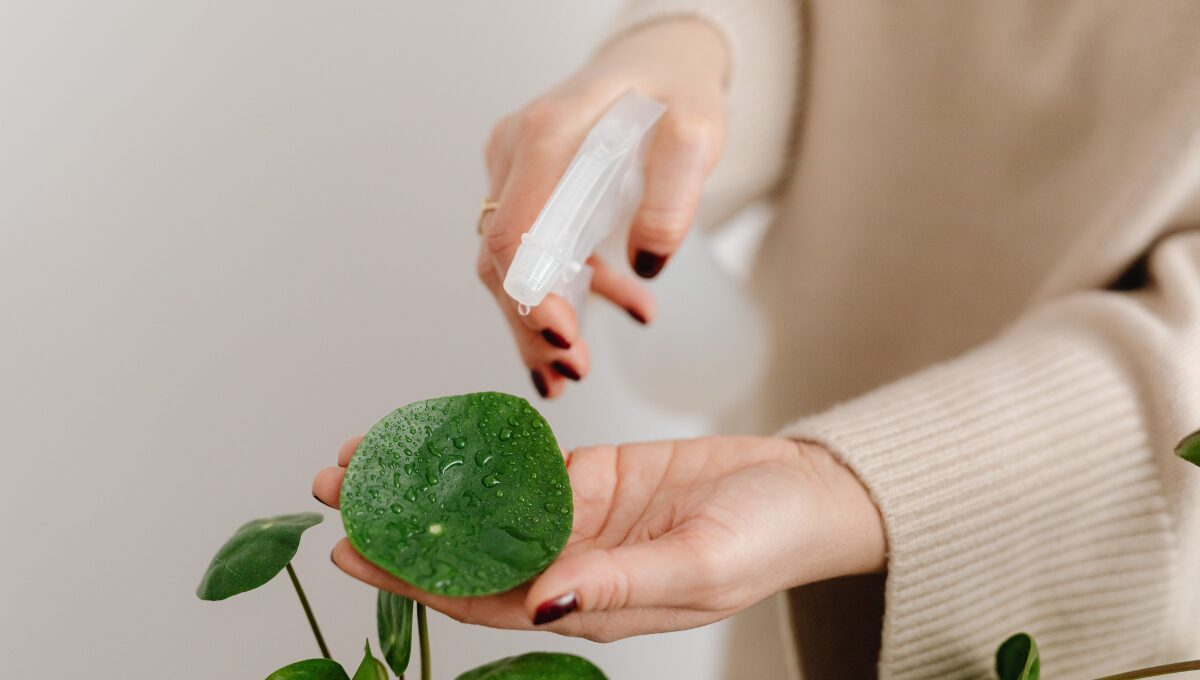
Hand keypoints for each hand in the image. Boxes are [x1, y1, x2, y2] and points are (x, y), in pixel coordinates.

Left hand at [313, 436, 885, 641]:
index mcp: (585, 603)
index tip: (352, 553)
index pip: (481, 598)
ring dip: (425, 483)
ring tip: (363, 457)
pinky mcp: (591, 476)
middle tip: (334, 489)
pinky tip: (435, 433)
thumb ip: (618, 585)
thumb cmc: (766, 540)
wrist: (805, 491)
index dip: (412, 579)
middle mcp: (568, 564)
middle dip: (397, 524)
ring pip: (484, 504)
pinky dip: (476, 450)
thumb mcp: (699, 567)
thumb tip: (539, 603)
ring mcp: (577, 518)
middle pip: (466, 549)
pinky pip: (521, 464)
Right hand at [476, 19, 728, 398]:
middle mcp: (517, 150)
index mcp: (549, 134)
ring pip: (511, 260)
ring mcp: (517, 167)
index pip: (513, 230)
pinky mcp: (530, 184)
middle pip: (501, 255)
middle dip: (531, 323)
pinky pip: (536, 249)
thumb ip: (675, 192)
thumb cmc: (676, 86)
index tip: (563, 341)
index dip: (529, 296)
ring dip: (543, 317)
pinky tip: (626, 306)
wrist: (660, 58)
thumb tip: (648, 263)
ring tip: (575, 370)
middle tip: (570, 375)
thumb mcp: (698, 130)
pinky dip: (571, 288)